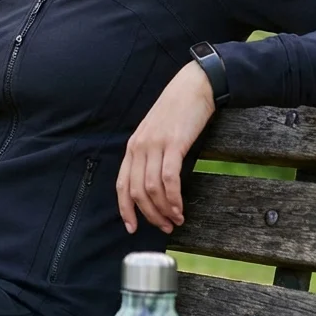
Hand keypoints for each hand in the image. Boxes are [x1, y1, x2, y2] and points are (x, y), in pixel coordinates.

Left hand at [116, 61, 216, 234]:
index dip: (125, 209)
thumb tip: (154, 186)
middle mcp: (139, 147)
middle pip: (137, 191)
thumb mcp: (156, 134)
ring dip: (164, 210)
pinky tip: (180, 207)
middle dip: (149, 215)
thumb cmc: (177, 112)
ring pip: (152, 189)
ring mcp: (155, 145)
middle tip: (164, 227)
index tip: (132, 228)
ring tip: (176, 220)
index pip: (122, 185)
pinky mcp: (174, 144)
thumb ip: (151, 155)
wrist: (193, 87)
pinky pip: (169, 179)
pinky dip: (173, 198)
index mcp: (133, 147)